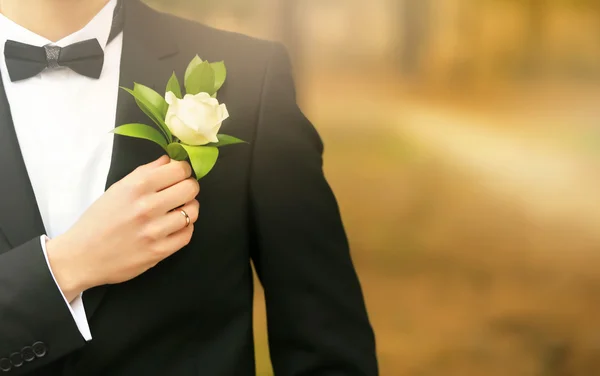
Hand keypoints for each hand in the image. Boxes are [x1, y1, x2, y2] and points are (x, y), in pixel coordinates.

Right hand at [46, 155, 199, 301]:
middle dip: (189, 188)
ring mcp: (155, 231)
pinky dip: (185, 228)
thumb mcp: (117, 189)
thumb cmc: (99, 220)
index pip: (179, 169)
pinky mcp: (159, 251)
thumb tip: (170, 160)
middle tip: (181, 192)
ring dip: (189, 209)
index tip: (179, 175)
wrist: (82, 256)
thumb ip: (145, 172)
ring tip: (178, 210)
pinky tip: (174, 227)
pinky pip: (187, 234)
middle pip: (190, 188)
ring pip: (193, 212)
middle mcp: (147, 207)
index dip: (183, 170)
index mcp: (136, 187)